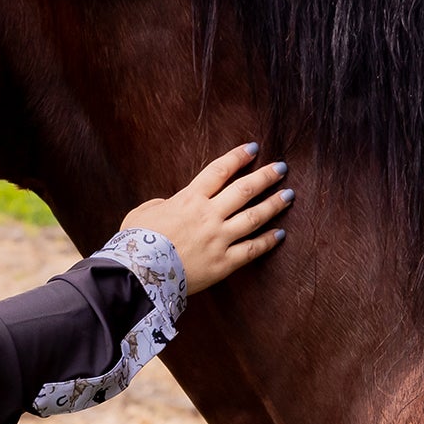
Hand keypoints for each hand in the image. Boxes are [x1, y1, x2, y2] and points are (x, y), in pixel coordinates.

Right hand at [120, 144, 291, 290]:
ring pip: (254, 217)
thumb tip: (170, 204)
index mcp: (189, 199)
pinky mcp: (223, 263)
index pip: (219, 171)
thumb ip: (161, 204)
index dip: (238, 157)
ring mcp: (218, 239)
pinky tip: (280, 233)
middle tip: (281, 167)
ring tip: (288, 195)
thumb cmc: (135, 242)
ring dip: (273, 204)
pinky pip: (251, 250)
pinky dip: (267, 241)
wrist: (138, 275)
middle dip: (266, 176)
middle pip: (244, 190)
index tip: (253, 148)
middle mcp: (208, 215)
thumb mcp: (142, 213)